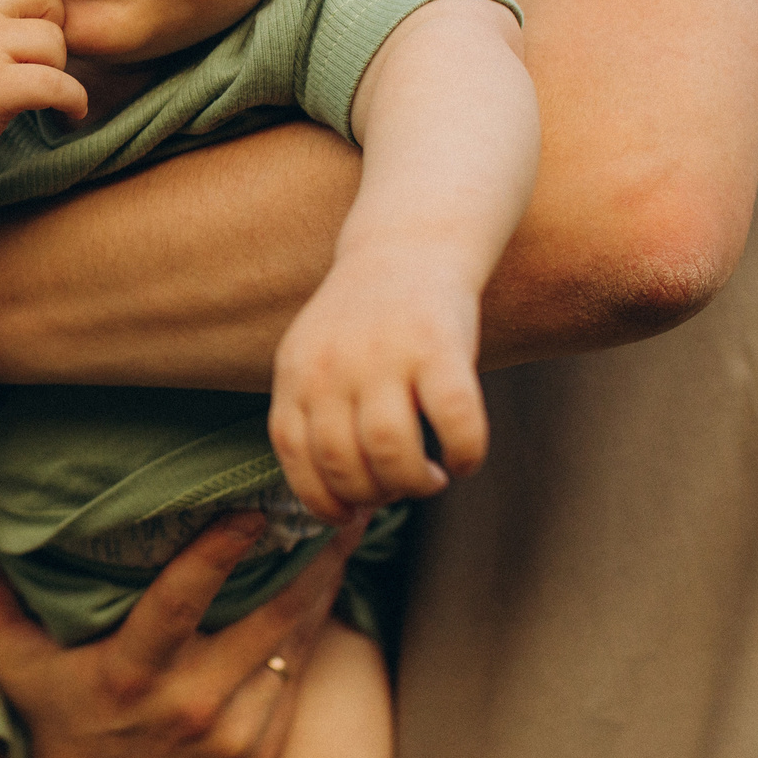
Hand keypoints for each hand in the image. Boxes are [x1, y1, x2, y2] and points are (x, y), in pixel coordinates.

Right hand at [0, 511, 361, 757]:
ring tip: (345, 538)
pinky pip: (296, 684)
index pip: (178, 605)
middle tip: (335, 508)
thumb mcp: (11, 662)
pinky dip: (312, 636)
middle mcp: (187, 708)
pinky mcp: (259, 757)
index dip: (217, 556)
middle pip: (265, 621)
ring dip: (323, 591)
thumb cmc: (55, 719)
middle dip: (308, 561)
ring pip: (293, 649)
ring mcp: (230, 737)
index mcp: (128, 677)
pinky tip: (325, 594)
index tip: (252, 509)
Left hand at [268, 249, 485, 519]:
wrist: (408, 244)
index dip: (321, 498)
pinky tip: (463, 460)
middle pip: (343, 464)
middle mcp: (334, 365)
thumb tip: (333, 501)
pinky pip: (455, 423)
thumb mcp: (315, 356)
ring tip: (428, 479)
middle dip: (373, 495)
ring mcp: (386, 354)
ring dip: (413, 484)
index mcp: (296, 370)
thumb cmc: (365, 319)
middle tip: (397, 488)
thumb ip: (314, 414)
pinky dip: (464, 455)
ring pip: (391, 453)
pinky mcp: (440, 347)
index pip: (293, 453)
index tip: (348, 512)